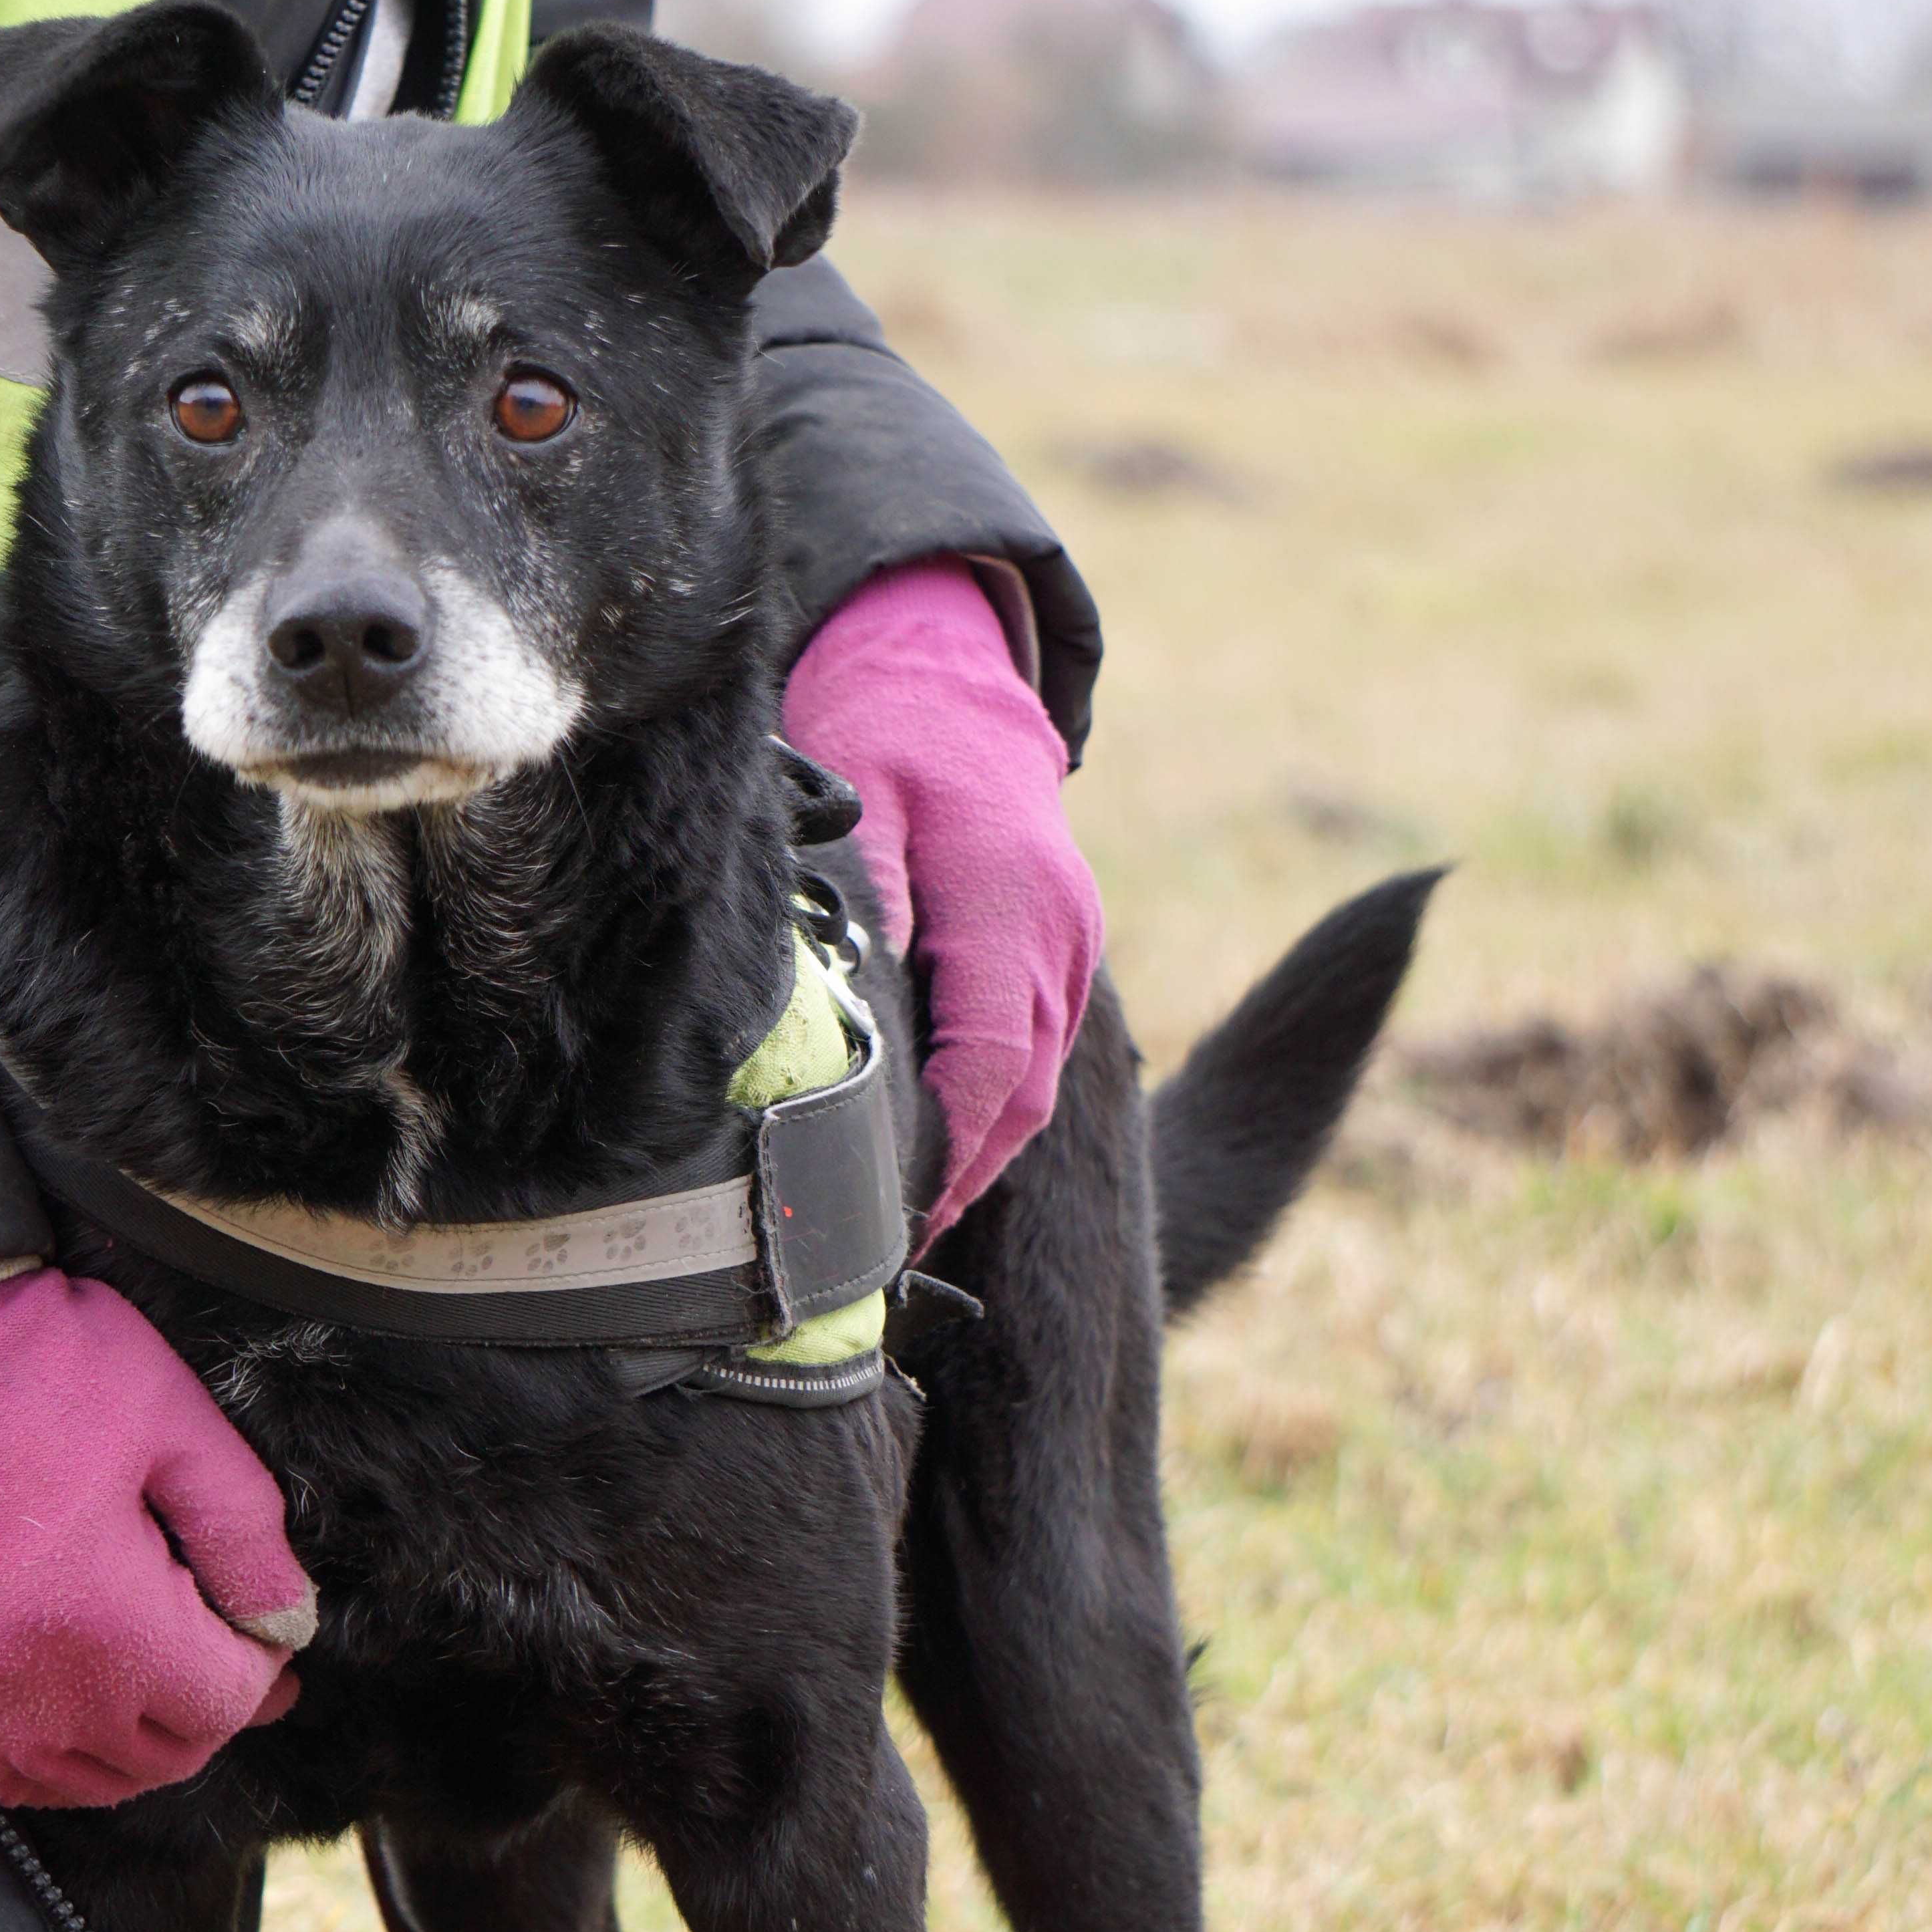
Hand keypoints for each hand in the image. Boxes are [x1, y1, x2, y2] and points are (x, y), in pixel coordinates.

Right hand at [0, 1269, 314, 1808]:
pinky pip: (5, 1773)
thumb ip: (242, 1531)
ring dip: (142, 1746)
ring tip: (168, 1683)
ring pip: (86, 1780)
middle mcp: (37, 1686)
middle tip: (235, 1652)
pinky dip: (59, 1761)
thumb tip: (286, 1618)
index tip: (268, 1625)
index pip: (224, 1702)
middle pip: (164, 1755)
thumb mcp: (171, 1421)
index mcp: (109, 1621)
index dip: (264, 1668)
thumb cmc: (28, 1368)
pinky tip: (84, 1708)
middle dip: (214, 1710)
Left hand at [782, 559, 1103, 1246]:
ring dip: (979, 1156)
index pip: (985, 1067)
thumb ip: (866, 894)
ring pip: (1036, 1088)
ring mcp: (1073, 947)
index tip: (885, 1218)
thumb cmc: (888, 734)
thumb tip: (859, 999)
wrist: (953, 681)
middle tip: (880, 1250)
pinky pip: (1037, 1055)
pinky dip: (993, 1111)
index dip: (941, 1156)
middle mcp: (1059, 938)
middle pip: (1020, 1100)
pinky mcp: (1065, 951)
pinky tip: (935, 1150)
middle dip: (959, 1180)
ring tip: (901, 1223)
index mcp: (1010, 906)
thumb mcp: (859, 794)